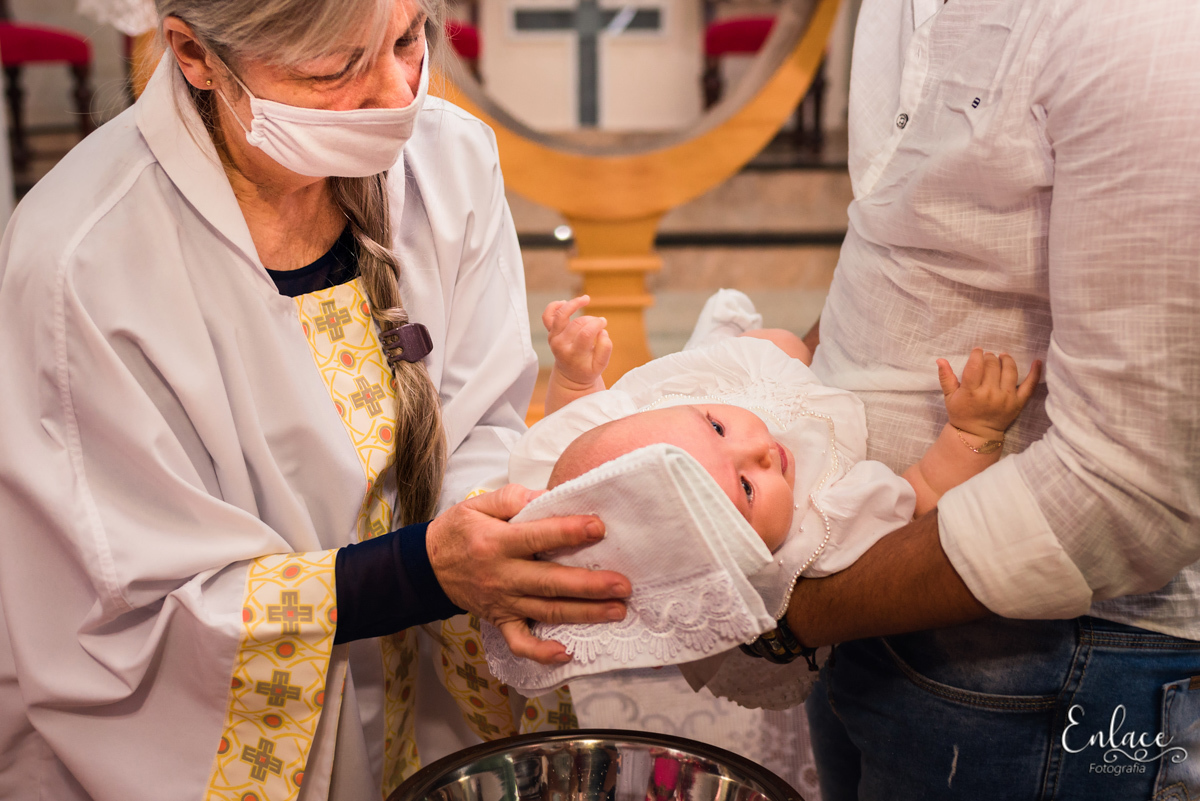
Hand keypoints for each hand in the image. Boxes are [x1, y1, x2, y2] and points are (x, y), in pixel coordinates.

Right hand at [426, 484, 630, 664]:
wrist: (427, 567)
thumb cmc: (458, 531)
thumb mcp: (477, 504)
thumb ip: (511, 497)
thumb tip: (547, 497)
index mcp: (497, 543)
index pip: (538, 537)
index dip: (569, 531)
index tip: (599, 527)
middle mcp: (502, 575)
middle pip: (551, 582)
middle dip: (589, 585)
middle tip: (622, 585)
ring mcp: (502, 602)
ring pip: (547, 611)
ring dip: (584, 614)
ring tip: (617, 611)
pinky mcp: (500, 620)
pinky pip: (519, 642)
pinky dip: (541, 652)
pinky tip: (566, 653)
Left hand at [543, 295, 611, 387]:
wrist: (571, 375)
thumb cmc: (587, 368)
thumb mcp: (601, 365)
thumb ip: (605, 348)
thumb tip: (602, 331)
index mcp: (573, 354)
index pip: (585, 334)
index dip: (597, 325)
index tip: (604, 324)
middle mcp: (560, 345)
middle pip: (577, 324)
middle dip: (592, 320)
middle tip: (600, 323)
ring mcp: (553, 337)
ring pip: (560, 315)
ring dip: (573, 304)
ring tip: (586, 299)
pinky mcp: (551, 332)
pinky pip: (547, 316)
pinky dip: (554, 306)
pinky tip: (565, 302)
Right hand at [937, 349, 1042, 439]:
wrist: (977, 435)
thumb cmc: (962, 414)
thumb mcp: (949, 397)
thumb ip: (946, 378)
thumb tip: (940, 360)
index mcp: (972, 392)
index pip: (976, 366)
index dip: (977, 354)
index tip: (977, 352)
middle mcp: (990, 394)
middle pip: (993, 365)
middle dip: (989, 357)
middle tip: (987, 358)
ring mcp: (1006, 398)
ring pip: (1010, 370)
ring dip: (1006, 360)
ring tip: (1002, 357)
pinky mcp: (1018, 403)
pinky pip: (1030, 386)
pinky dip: (1035, 373)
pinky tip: (1037, 362)